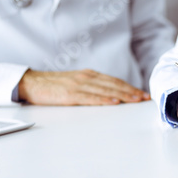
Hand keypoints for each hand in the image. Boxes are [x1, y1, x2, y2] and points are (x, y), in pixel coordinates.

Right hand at [18, 69, 149, 105]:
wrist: (31, 83)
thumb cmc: (54, 86)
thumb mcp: (77, 83)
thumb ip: (93, 87)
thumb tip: (111, 96)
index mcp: (90, 75)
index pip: (115, 81)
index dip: (131, 87)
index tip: (143, 94)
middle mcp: (87, 77)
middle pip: (115, 84)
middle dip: (132, 91)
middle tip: (146, 98)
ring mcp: (79, 85)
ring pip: (106, 90)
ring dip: (124, 95)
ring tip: (137, 100)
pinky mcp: (70, 94)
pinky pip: (91, 97)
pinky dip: (104, 99)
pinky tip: (115, 102)